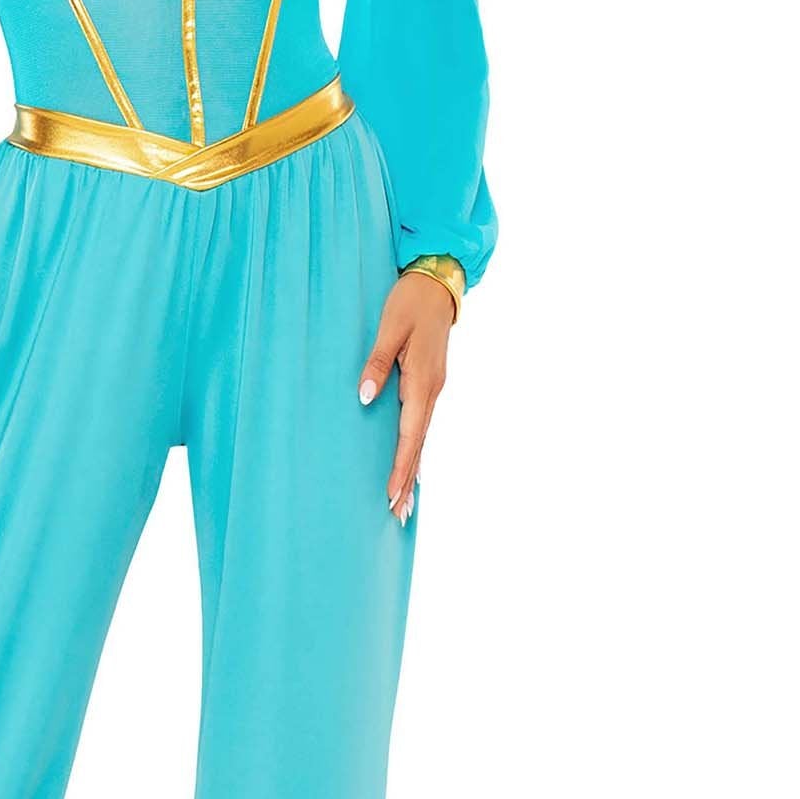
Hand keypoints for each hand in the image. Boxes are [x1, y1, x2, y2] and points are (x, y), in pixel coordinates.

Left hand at [357, 272, 455, 520]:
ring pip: (421, 437)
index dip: (400, 466)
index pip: (409, 435)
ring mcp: (433, 389)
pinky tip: (413, 464)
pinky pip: (422, 425)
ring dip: (413, 469)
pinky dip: (416, 449)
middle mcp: (431, 391)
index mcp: (422, 382)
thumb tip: (363, 399)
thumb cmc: (409, 303)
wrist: (436, 284)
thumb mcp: (388, 330)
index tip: (391, 493)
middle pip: (418, 444)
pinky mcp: (429, 384)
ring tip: (405, 501)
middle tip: (399, 514)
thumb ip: (375, 365)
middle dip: (408, 480)